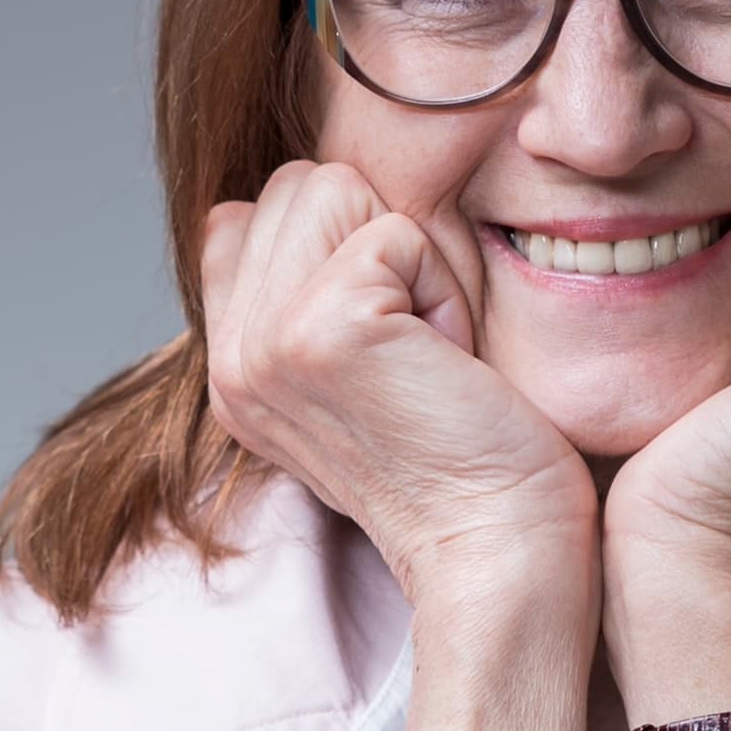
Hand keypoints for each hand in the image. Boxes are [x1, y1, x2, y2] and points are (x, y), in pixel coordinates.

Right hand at [202, 162, 595, 601]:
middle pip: (296, 185)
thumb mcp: (361, 367)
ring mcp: (265, 346)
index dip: (344, 246)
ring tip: (427, 350)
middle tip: (416, 349)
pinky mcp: (321, 332)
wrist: (499, 545)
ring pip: (335, 189)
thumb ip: (308, 288)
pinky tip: (446, 360)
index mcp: (233, 365)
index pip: (251, 211)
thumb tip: (313, 191)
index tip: (389, 342)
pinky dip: (441, 286)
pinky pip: (393, 233)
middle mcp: (231, 358)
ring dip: (408, 260)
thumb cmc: (463, 452)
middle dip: (377, 244)